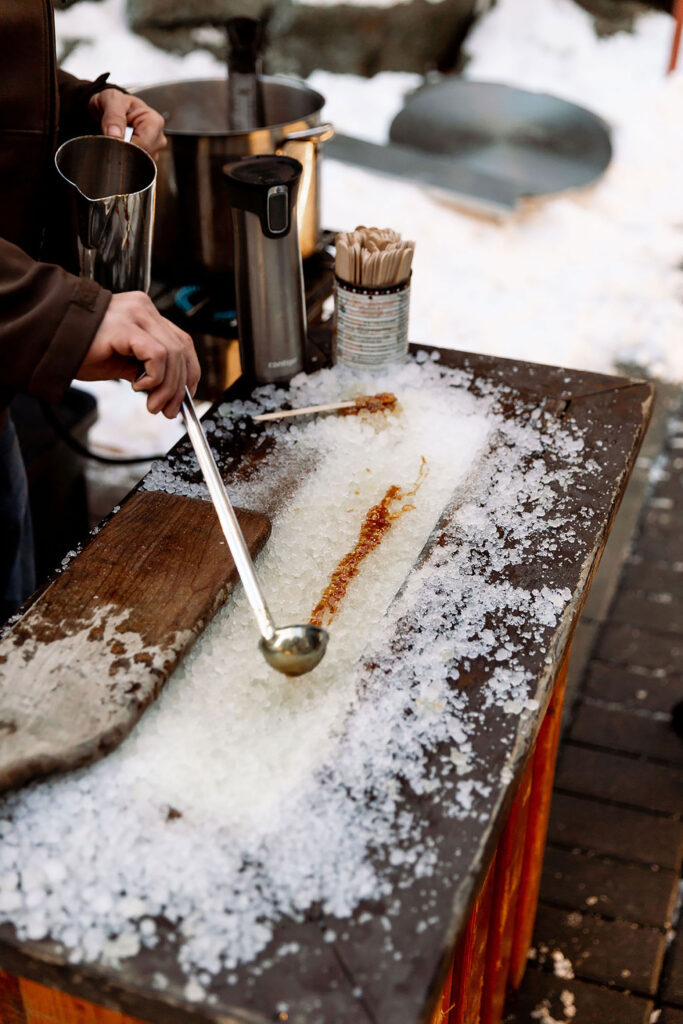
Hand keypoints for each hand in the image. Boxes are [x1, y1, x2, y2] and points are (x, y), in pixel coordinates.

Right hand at [77, 292, 200, 418]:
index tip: (185, 398)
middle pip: (182, 349)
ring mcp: (135, 314)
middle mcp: (143, 309)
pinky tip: (138, 386)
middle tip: (168, 411)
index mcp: (145, 314)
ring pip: (173, 354)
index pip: (182, 342)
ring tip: (153, 405)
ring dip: (168, 387)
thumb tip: (171, 392)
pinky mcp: (125, 326)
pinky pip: (157, 355)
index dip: (190, 372)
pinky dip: (155, 376)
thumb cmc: (78, 350)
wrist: (45, 340)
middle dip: (180, 386)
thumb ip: (147, 369)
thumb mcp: (122, 362)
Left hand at [89, 89, 166, 159]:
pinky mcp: (147, 160)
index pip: (143, 144)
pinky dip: (125, 160)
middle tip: (111, 139)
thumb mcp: (111, 100)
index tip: (111, 140)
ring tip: (117, 141)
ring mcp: (154, 151)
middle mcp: (158, 138)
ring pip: (139, 164)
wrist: (110, 109)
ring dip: (124, 156)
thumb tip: (115, 134)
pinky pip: (136, 167)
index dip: (125, 145)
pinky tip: (121, 148)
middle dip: (124, 151)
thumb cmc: (116, 102)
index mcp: (154, 121)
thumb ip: (113, 115)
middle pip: (143, 156)